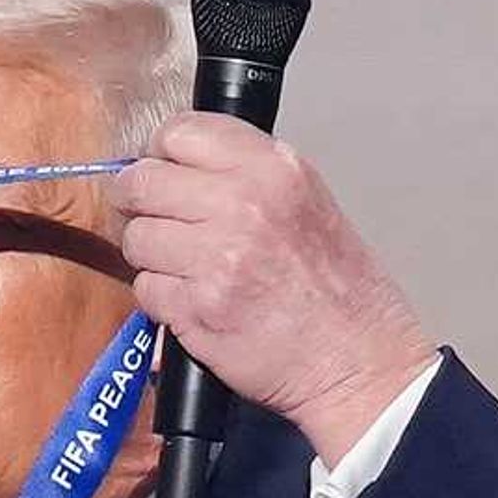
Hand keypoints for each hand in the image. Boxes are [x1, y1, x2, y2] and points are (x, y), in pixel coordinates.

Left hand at [110, 113, 437, 463]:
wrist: (359, 364)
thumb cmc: (344, 297)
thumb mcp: (310, 204)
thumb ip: (249, 176)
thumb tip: (180, 168)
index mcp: (274, 170)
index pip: (180, 133)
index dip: (160, 155)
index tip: (163, 174)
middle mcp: (243, 205)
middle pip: (144, 182)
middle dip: (137, 203)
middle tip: (149, 220)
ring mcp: (217, 258)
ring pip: (137, 238)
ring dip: (150, 256)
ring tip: (184, 271)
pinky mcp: (197, 309)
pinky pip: (147, 289)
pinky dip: (161, 299)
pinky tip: (194, 304)